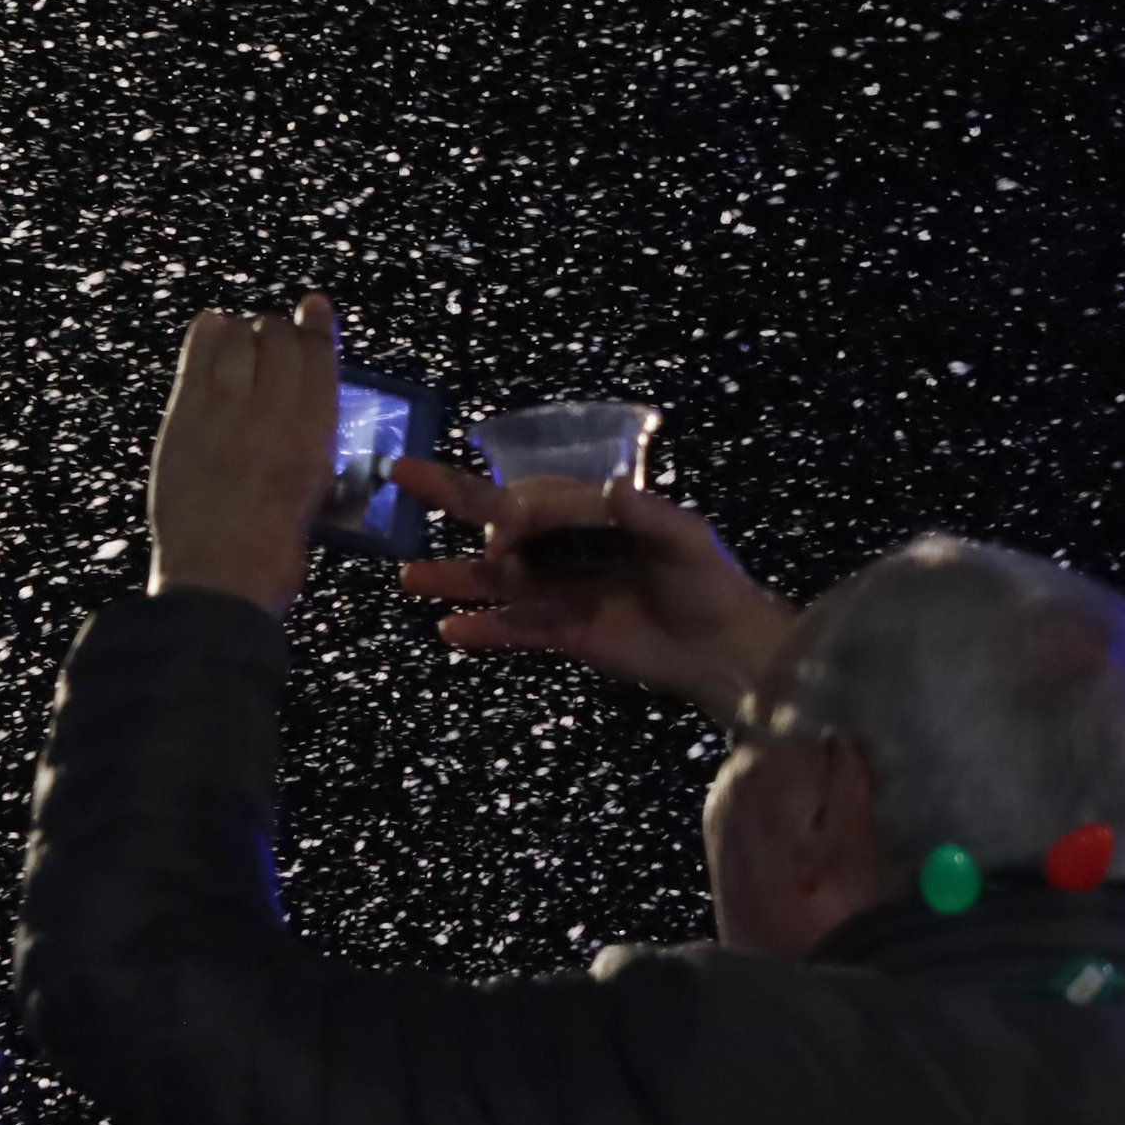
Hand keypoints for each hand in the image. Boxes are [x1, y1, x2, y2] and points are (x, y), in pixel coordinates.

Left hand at [146, 293, 341, 618]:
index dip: (317, 323)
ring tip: (242, 336)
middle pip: (280, 339)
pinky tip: (212, 326)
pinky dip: (207, 335)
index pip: (321, 355)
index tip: (314, 306)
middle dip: (277, 329)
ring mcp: (228, 412)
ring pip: (241, 340)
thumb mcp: (315, 492)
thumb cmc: (270, 550)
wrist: (220, 580)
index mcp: (317, 434)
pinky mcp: (185, 419)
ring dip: (243, 331)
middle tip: (271, 335)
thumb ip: (311, 441)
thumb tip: (304, 401)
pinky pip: (198, 357)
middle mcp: (277, 413)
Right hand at [393, 459, 798, 722]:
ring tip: (406, 576)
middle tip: (399, 473)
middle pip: (500, 525)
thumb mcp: (687, 540)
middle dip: (450, 498)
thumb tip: (612, 491)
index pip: (536, 501)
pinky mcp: (564, 634)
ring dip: (453, 578)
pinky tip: (448, 629)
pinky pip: (514, 630)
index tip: (501, 531)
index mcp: (594, 513)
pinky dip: (483, 631)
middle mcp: (569, 547)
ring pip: (496, 582)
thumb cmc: (711, 583)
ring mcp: (562, 592)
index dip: (512, 512)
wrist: (725, 651)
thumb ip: (648, 515)